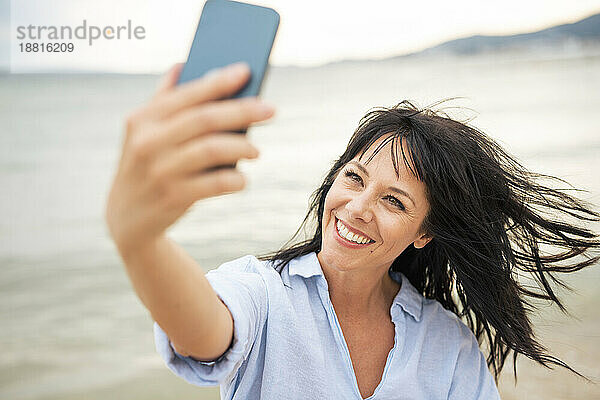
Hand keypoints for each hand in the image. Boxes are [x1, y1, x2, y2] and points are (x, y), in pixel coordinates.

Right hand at [104, 62, 274, 255]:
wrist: (126, 217)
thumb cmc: (146, 165)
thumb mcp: (143, 132)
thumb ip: (162, 99)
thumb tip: (184, 64)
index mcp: (142, 119)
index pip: (187, 94)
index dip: (218, 82)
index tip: (246, 72)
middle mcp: (147, 142)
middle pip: (205, 119)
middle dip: (242, 111)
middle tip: (270, 110)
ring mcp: (160, 171)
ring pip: (212, 149)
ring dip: (242, 147)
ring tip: (256, 151)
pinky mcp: (173, 197)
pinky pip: (216, 183)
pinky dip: (235, 179)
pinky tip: (243, 179)